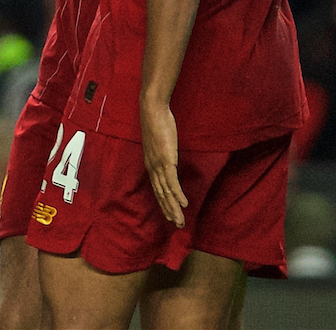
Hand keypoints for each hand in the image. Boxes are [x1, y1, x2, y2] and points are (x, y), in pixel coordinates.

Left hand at [141, 101, 187, 227]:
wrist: (152, 111)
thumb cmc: (157, 122)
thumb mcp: (160, 141)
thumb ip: (163, 151)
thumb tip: (168, 155)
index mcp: (150, 164)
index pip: (157, 189)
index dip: (164, 203)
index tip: (170, 215)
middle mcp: (153, 168)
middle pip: (161, 195)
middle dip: (169, 211)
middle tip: (178, 224)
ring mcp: (159, 165)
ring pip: (166, 192)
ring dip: (174, 208)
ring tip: (180, 221)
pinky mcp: (166, 161)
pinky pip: (172, 182)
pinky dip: (178, 195)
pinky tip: (184, 204)